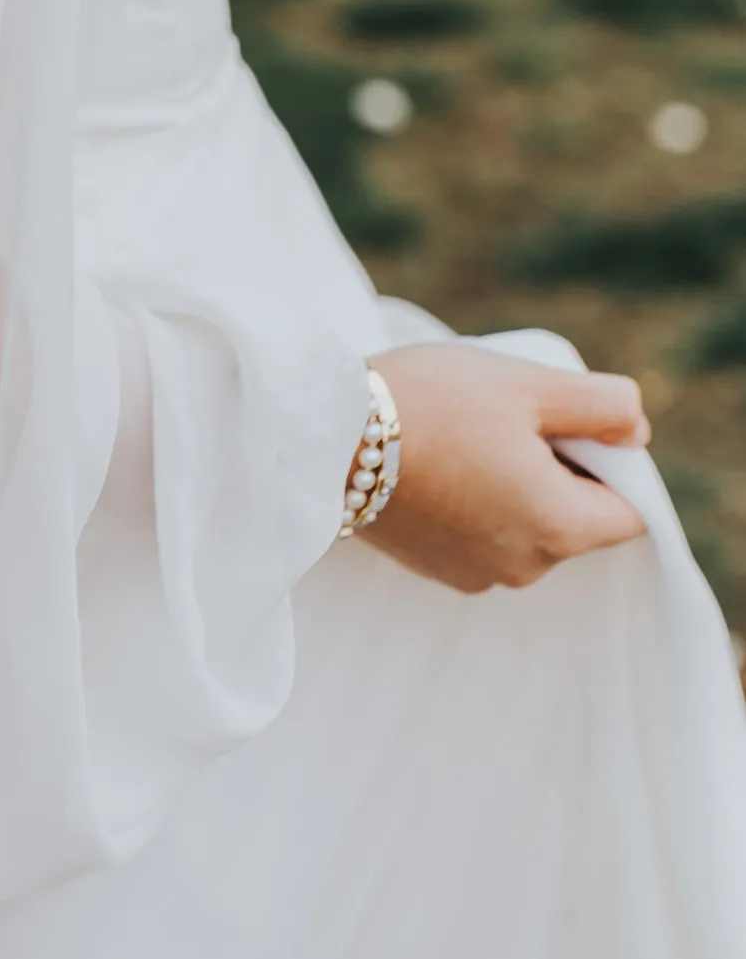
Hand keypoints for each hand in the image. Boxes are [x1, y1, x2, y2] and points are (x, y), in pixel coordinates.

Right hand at [362, 343, 648, 593]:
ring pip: (528, 528)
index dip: (613, 461)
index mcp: (558, 528)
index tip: (569, 421)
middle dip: (561, 472)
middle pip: (576, 521)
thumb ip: (605, 405)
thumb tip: (635, 431)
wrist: (325, 438)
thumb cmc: (430, 403)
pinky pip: (485, 538)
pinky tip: (442, 461)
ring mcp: (475, 575)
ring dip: (517, 488)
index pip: (630, 510)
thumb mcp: (531, 383)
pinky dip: (478, 505)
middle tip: (512, 419)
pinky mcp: (435, 570)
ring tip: (469, 438)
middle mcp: (523, 567)